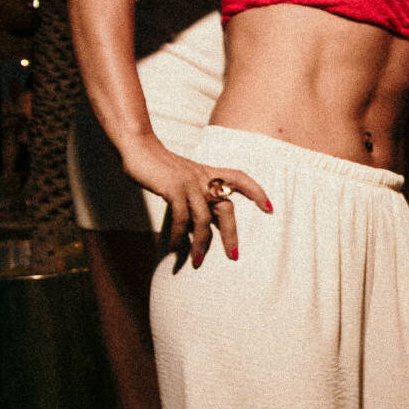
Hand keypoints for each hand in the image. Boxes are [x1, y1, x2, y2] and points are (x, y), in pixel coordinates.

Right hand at [120, 136, 272, 265]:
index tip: (270, 209)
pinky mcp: (173, 188)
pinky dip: (178, 235)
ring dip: (201, 243)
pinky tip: (174, 247)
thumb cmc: (161, 167)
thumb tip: (201, 228)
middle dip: (231, 234)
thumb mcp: (184, 179)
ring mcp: (189, 183)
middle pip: (226, 208)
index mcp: (209, 173)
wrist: (139, 147)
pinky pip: (180, 217)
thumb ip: (196, 198)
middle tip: (234, 256)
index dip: (257, 192)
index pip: (240, 178)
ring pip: (203, 219)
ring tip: (197, 261)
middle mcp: (203, 178)